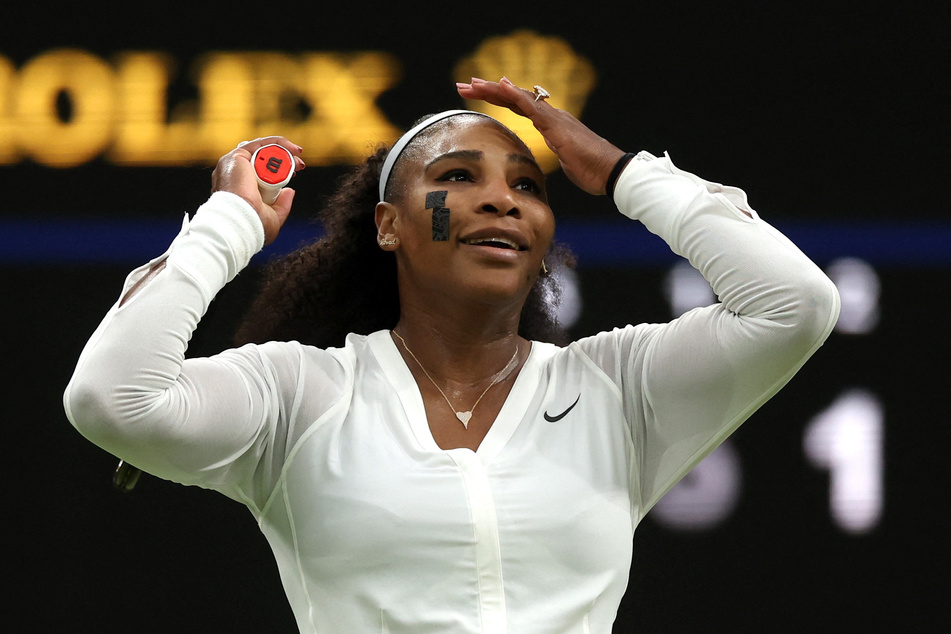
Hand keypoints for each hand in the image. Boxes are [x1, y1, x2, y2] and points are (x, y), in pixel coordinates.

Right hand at [211, 136, 305, 243]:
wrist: (242, 222)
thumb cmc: (253, 226)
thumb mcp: (273, 217)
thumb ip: (281, 205)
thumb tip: (289, 192)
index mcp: (240, 189)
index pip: (259, 171)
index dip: (279, 169)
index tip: (295, 173)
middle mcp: (235, 175)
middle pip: (261, 158)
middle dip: (284, 158)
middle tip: (300, 164)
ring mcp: (234, 165)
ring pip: (261, 150)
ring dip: (283, 149)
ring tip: (298, 154)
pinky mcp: (236, 157)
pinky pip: (259, 144)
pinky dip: (277, 143)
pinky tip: (292, 149)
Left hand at [456, 77, 624, 194]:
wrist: (610, 172)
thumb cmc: (591, 170)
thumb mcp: (564, 162)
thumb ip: (554, 154)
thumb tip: (545, 159)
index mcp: (550, 124)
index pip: (517, 107)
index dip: (496, 99)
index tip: (474, 94)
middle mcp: (550, 116)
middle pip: (513, 99)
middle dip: (487, 91)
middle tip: (463, 85)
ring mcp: (553, 118)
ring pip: (518, 98)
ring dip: (494, 89)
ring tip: (473, 83)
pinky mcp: (556, 126)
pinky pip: (532, 107)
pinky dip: (514, 95)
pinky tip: (500, 85)